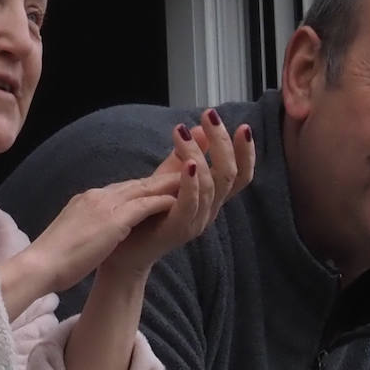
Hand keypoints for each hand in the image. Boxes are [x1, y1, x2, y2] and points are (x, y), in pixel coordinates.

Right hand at [0, 173, 182, 317]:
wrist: (38, 266)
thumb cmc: (51, 260)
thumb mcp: (71, 236)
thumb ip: (85, 227)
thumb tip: (93, 232)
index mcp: (85, 201)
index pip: (119, 190)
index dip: (140, 187)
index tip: (157, 185)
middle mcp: (95, 197)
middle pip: (133, 184)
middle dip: (157, 179)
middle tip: (180, 172)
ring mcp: (104, 206)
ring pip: (141, 189)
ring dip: (165, 184)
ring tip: (187, 180)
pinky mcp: (112, 221)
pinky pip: (143, 206)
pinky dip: (161, 201)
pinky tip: (177, 200)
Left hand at [101, 108, 255, 278]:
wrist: (123, 253)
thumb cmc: (145, 217)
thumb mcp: (166, 180)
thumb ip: (184, 156)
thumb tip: (201, 126)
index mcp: (211, 199)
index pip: (240, 175)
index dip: (246, 152)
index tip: (243, 126)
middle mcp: (210, 211)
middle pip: (230, 174)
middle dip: (223, 142)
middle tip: (210, 116)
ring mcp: (196, 221)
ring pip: (211, 185)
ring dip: (198, 154)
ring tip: (182, 132)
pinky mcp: (179, 229)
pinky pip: (191, 204)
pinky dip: (192, 183)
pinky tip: (188, 163)